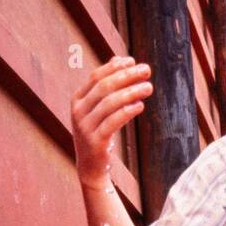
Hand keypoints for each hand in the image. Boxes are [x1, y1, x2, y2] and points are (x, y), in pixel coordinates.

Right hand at [71, 55, 152, 187]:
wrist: (90, 166)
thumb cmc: (98, 133)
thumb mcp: (98, 109)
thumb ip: (106, 86)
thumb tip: (119, 58)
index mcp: (77, 100)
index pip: (96, 76)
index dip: (115, 67)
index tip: (133, 61)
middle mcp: (78, 111)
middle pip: (104, 87)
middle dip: (127, 76)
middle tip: (146, 71)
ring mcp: (85, 127)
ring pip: (110, 103)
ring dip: (132, 92)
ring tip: (148, 87)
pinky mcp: (95, 141)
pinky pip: (114, 122)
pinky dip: (128, 111)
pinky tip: (140, 105)